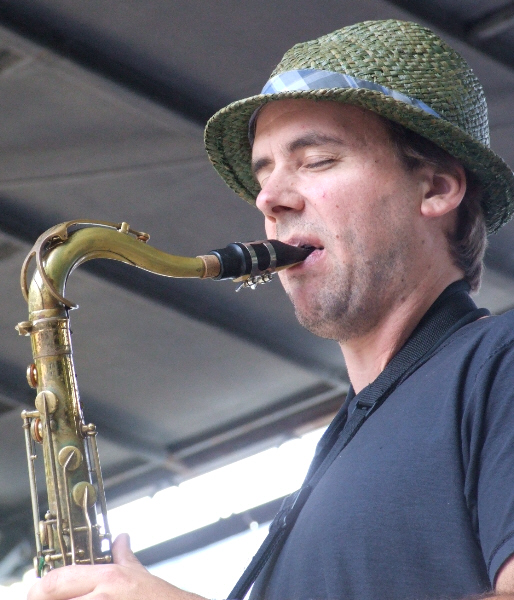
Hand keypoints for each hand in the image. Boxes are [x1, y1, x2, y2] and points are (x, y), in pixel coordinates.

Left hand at [27, 533, 206, 599]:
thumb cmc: (158, 599)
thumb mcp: (139, 574)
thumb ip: (123, 555)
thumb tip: (120, 538)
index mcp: (107, 578)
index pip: (56, 579)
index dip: (38, 586)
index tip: (35, 588)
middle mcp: (99, 598)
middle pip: (48, 598)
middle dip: (40, 599)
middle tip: (41, 599)